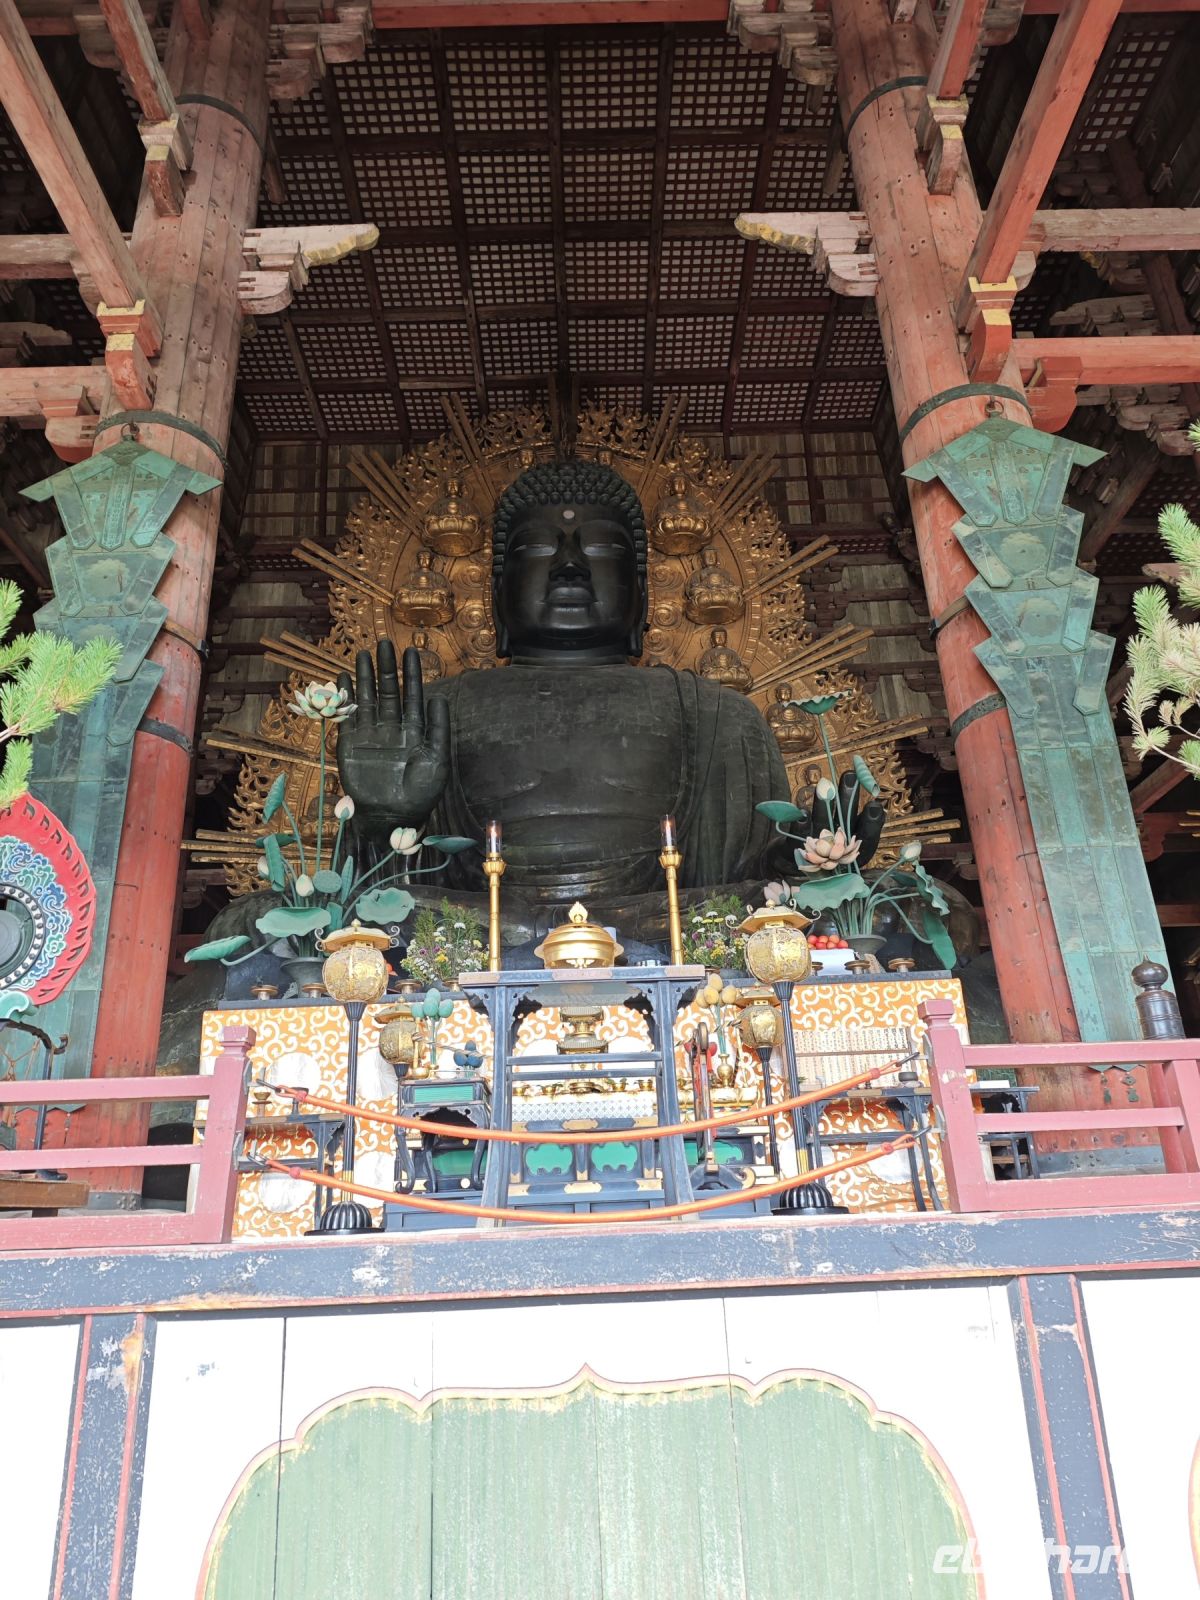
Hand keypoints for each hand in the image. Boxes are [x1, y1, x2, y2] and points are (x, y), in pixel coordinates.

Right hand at [336, 640, 449, 825]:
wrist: (392, 818)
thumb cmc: (421, 794)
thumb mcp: (437, 761)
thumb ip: (438, 729)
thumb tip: (438, 698)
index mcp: (415, 731)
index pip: (413, 696)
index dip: (412, 674)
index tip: (411, 651)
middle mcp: (392, 729)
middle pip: (389, 691)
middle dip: (387, 668)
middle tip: (385, 643)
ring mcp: (371, 735)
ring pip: (368, 699)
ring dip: (366, 677)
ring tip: (364, 654)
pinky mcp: (351, 744)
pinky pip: (348, 716)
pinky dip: (346, 698)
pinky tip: (344, 679)